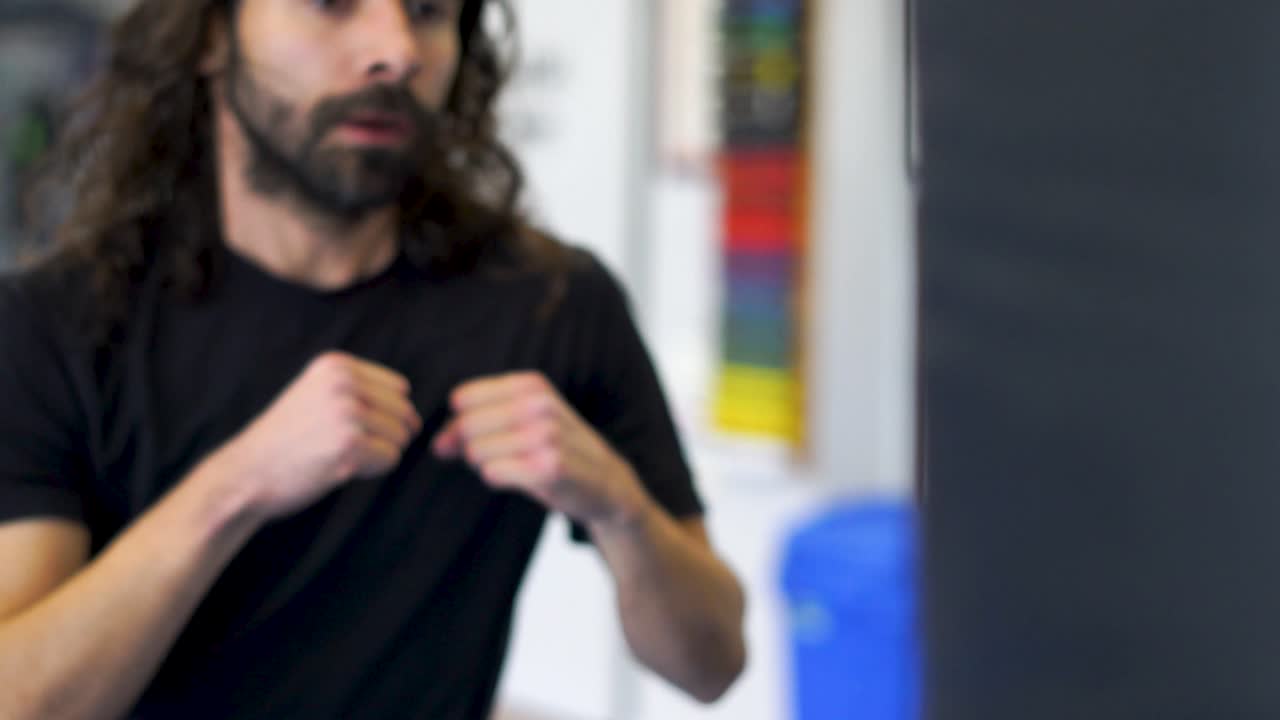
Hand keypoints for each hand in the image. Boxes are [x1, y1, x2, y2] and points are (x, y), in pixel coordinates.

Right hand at [212, 351, 422, 519]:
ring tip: (342, 456)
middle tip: (351, 449)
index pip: (399, 388)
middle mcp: (343, 383)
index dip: (388, 414)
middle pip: (403, 412)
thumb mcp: (316, 394)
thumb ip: (355, 388)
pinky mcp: (349, 446)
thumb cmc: (286, 440)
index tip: (358, 429)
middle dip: (388, 435)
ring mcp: (346, 413)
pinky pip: (391, 458)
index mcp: (336, 365)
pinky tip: (343, 469)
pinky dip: (374, 469)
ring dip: (379, 453)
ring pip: (400, 436)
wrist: (246, 472)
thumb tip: (410, 405)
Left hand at [431, 371, 645, 526]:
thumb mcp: (521, 421)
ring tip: (518, 465)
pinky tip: (524, 477)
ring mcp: (546, 435)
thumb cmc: (554, 450)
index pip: (462, 399)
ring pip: (476, 452)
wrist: (604, 483)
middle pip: (466, 426)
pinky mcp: (548, 467)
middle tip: (501, 456)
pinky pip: (491, 473)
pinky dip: (500, 479)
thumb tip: (437, 444)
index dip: (459, 424)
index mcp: (532, 384)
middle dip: (471, 447)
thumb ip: (475, 424)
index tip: (478, 438)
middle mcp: (540, 404)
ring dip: (487, 465)